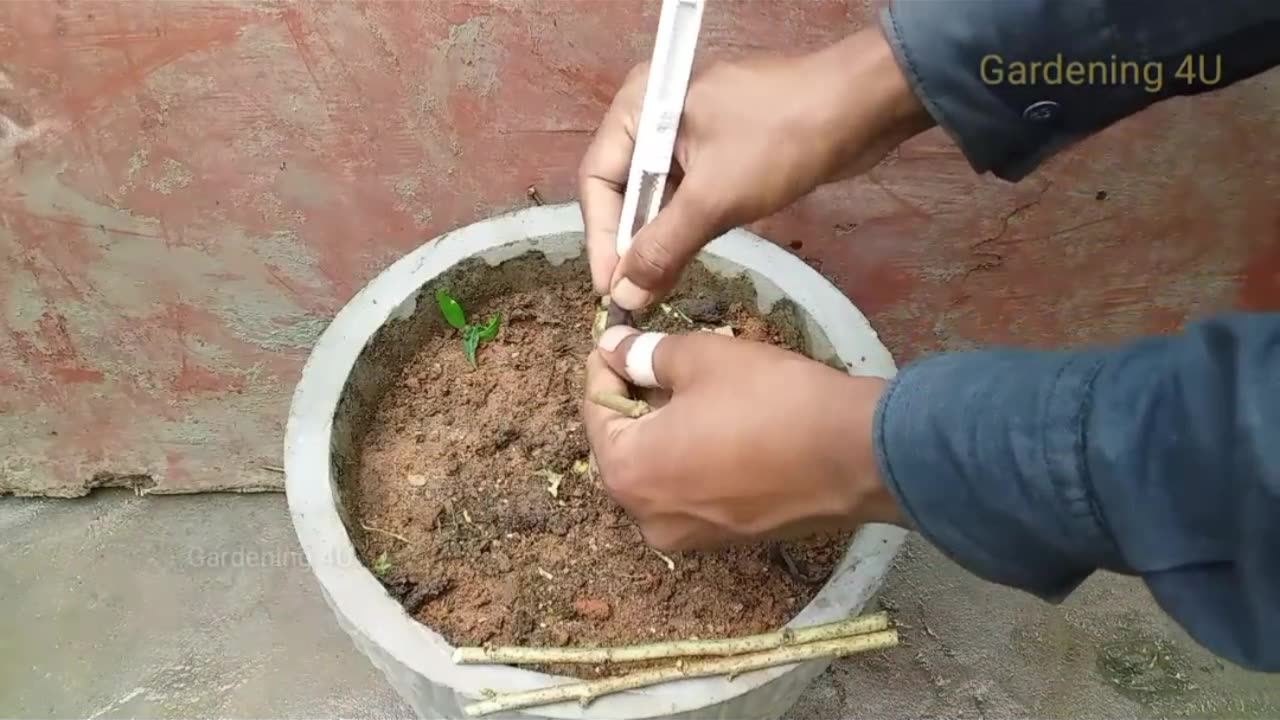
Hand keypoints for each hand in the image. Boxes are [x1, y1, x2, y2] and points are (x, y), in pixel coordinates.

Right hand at [579, 26, 932, 309]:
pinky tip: (681, 264)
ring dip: (655, 241)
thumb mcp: (715, 198)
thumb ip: (662, 248)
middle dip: (627, 243)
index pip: (598, 179)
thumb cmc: (781, 140)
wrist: (863, 108)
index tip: (610, 289)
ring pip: (656, 196)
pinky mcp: (719, 149)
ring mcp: (688, 132)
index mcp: (641, 106)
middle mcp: (656, 114)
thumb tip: (622, 296)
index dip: (601, 238)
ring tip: (652, 290)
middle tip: (631, 297)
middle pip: (623, 189)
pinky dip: (683, 228)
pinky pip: (686, 194)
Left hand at [582, 326, 903, 550]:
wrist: (858, 456)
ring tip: (693, 385)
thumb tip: (614, 349)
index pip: (595, 408)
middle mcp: (646, 518)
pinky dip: (693, 457)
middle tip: (656, 356)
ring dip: (665, 428)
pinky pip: (691, 491)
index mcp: (628, 473)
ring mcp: (687, 537)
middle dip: (635, 399)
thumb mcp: (702, 359)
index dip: (606, 364)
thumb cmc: (772, 401)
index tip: (616, 336)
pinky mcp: (725, 540)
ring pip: (658, 470)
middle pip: (622, 445)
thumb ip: (646, 355)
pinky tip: (721, 423)